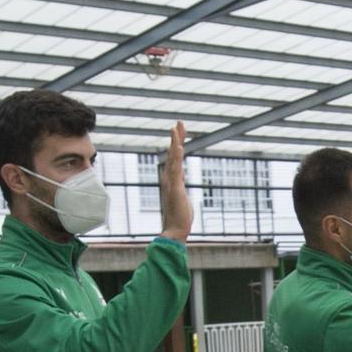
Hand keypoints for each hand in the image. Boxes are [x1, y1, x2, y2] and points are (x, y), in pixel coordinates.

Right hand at [158, 122, 191, 241]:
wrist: (176, 230)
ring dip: (175, 143)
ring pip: (173, 159)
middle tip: (179, 121)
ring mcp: (171, 182)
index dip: (178, 142)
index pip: (176, 156)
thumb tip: (180, 176)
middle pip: (173, 153)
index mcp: (172, 178)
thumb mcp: (182, 194)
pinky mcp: (175, 189)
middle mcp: (169, 178)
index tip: (181, 129)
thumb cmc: (180, 216)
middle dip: (177, 137)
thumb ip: (180, 183)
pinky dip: (177, 158)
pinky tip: (179, 148)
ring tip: (176, 129)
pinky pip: (176, 171)